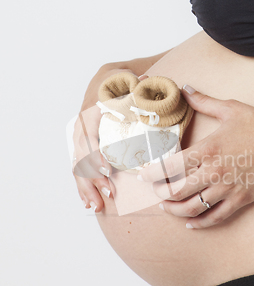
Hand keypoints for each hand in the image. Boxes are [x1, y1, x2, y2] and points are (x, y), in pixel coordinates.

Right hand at [72, 71, 148, 211]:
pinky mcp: (85, 147)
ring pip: (77, 166)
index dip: (95, 154)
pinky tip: (87, 202)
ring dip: (85, 187)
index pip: (88, 136)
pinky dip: (82, 185)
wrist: (110, 80)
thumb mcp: (129, 79)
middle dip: (92, 178)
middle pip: (80, 156)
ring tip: (96, 206)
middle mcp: (82, 126)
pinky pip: (79, 169)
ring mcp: (81, 138)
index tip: (109, 171)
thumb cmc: (123, 82)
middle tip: (108, 194)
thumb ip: (136, 84)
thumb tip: (144, 81)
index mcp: (90, 111)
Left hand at [137, 85, 253, 228]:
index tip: (143, 174)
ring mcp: (227, 189)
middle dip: (160, 194)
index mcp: (208, 150)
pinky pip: (215, 217)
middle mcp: (214, 172)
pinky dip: (200, 224)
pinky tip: (190, 224)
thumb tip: (184, 88)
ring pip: (193, 208)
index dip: (151, 173)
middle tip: (155, 191)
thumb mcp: (231, 108)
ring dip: (175, 211)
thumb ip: (203, 101)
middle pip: (177, 192)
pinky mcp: (241, 200)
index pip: (169, 167)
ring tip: (167, 207)